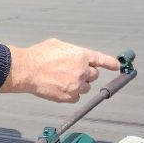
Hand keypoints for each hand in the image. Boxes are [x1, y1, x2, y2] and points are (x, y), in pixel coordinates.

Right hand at [1, 39, 120, 102]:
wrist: (26, 70)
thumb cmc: (38, 56)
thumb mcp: (58, 45)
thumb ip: (72, 52)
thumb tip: (76, 56)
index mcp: (81, 55)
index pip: (102, 60)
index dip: (111, 64)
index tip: (117, 66)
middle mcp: (82, 70)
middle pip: (94, 75)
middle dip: (86, 74)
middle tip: (72, 72)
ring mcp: (76, 85)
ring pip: (86, 87)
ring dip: (78, 84)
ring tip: (62, 80)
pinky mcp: (69, 96)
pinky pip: (77, 97)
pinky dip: (71, 94)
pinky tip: (60, 88)